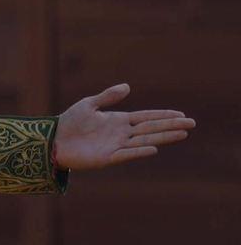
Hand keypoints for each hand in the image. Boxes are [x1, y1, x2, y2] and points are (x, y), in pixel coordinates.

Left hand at [54, 84, 194, 169]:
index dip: (163, 115)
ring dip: (163, 137)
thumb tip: (127, 86)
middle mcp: (121, 133)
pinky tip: (154, 149)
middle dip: (171, 125)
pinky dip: (140, 151)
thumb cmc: (69, 122)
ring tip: (182, 134)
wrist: (52, 140)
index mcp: (118, 120)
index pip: (146, 117)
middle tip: (192, 123)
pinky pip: (126, 154)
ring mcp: (116, 146)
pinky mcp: (107, 158)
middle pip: (151, 128)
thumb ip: (108, 96)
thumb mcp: (89, 104)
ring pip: (145, 141)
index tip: (181, 114)